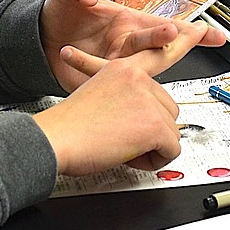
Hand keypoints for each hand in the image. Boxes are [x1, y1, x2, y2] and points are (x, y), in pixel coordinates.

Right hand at [32, 58, 181, 175]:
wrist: (55, 138)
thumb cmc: (68, 125)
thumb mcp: (98, 93)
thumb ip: (124, 96)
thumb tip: (143, 114)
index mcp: (123, 68)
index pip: (156, 81)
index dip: (155, 97)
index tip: (160, 86)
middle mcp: (138, 78)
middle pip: (169, 110)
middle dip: (153, 130)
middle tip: (125, 138)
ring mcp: (148, 101)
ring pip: (173, 132)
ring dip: (153, 146)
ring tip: (123, 147)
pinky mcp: (154, 125)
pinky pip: (173, 150)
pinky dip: (154, 161)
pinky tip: (129, 157)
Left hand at [39, 0, 225, 91]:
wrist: (37, 37)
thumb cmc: (61, 11)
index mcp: (131, 23)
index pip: (168, 28)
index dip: (193, 32)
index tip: (213, 33)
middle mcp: (128, 46)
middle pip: (157, 48)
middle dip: (168, 40)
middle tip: (173, 32)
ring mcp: (115, 65)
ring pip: (136, 67)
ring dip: (138, 59)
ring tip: (133, 44)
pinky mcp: (97, 81)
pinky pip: (104, 80)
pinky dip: (96, 72)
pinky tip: (81, 60)